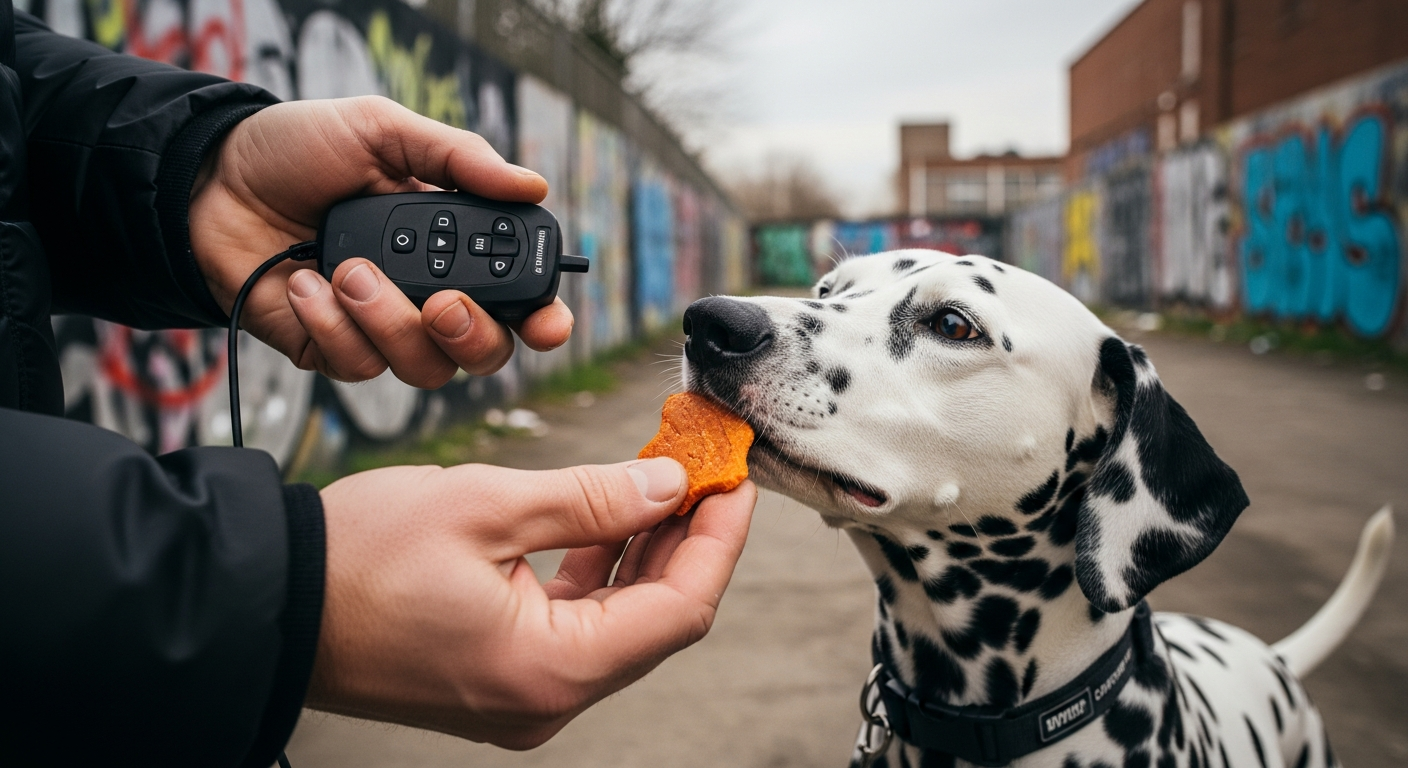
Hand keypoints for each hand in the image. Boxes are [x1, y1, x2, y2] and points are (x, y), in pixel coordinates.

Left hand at [188, 97, 573, 384]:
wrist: (207, 181)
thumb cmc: (296, 151)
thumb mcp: (382, 130)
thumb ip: (457, 158)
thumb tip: (532, 185)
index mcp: (452, 245)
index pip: (518, 298)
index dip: (543, 320)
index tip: (545, 323)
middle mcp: (426, 295)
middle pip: (484, 352)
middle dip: (469, 334)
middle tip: (439, 301)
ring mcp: (379, 329)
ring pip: (422, 368)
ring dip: (387, 320)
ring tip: (345, 268)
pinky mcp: (330, 351)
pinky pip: (356, 366)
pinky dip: (331, 324)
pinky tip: (303, 282)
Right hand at [308, 458, 756, 747]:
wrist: (266, 602)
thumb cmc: (358, 559)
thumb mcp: (486, 506)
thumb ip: (589, 499)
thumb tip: (667, 485)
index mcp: (550, 671)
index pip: (680, 609)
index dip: (718, 539)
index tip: (734, 477)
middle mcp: (546, 698)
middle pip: (657, 616)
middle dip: (687, 536)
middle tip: (703, 464)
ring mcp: (522, 693)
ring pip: (619, 618)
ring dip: (645, 548)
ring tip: (663, 475)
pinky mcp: (499, 676)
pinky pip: (576, 623)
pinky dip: (599, 568)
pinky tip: (610, 515)